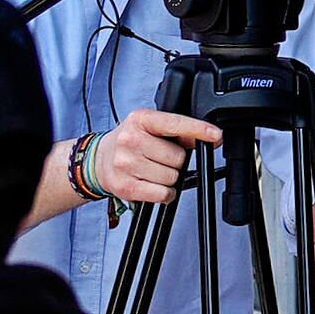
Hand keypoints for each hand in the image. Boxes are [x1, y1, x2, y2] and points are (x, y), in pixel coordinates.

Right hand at [87, 108, 220, 203]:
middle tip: (160, 157)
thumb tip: (208, 137)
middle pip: (178, 157)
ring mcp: (126, 164)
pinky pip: (163, 194)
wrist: (98, 160)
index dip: (199, 130)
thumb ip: (178, 131)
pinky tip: (153, 183)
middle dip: (176, 160)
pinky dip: (165, 193)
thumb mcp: (150, 127)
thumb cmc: (129, 142)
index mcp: (141, 119)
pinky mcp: (126, 186)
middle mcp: (131, 140)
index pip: (175, 124)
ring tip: (153, 169)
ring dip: (170, 177)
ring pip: (172, 177)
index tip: (216, 135)